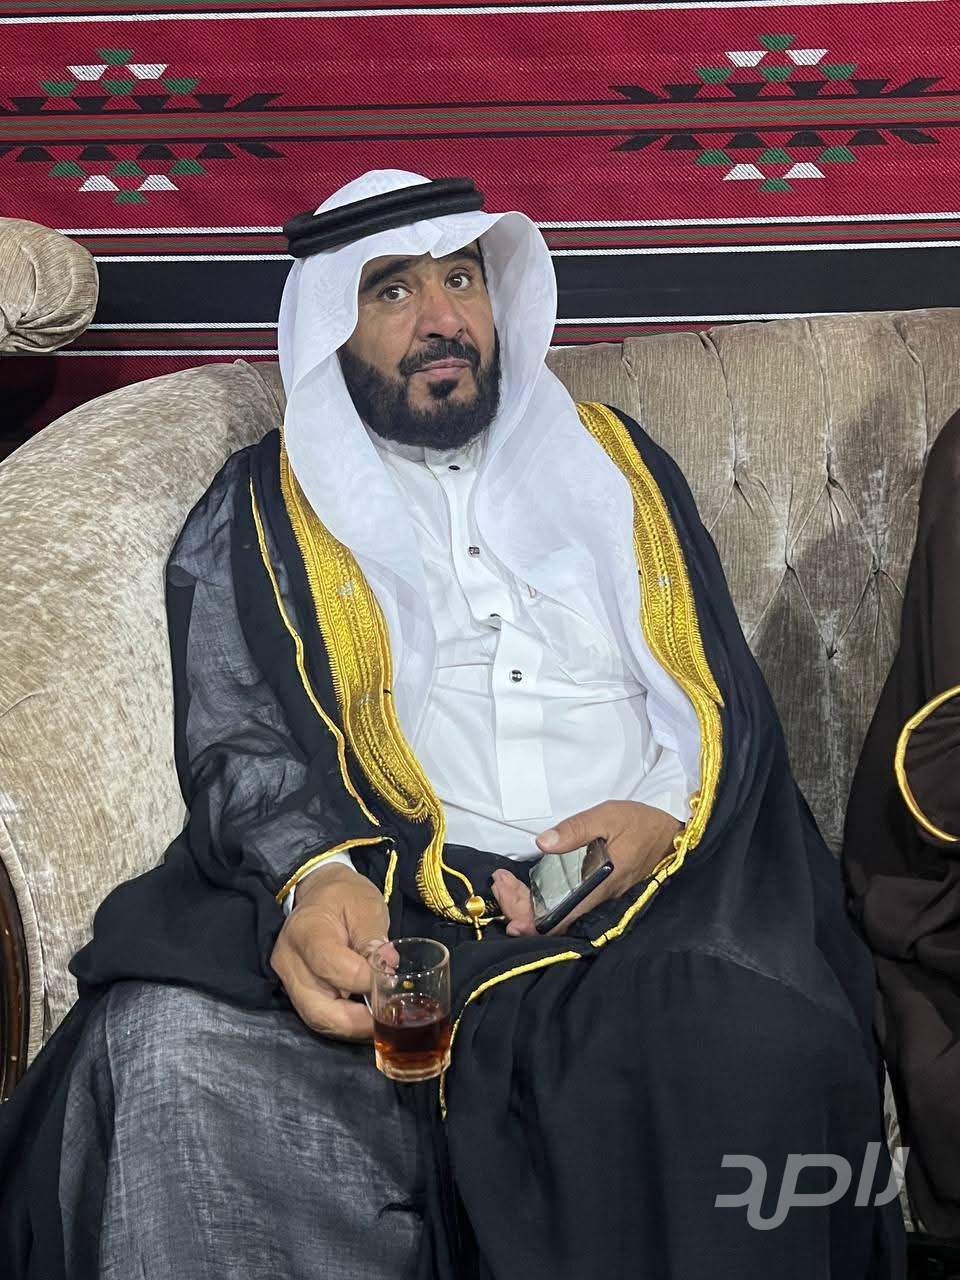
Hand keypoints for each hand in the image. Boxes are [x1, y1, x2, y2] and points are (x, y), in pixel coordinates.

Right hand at [271, 864, 388, 1039]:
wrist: (318, 894)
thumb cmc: (343, 897)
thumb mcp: (365, 905)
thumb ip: (374, 938)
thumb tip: (387, 967)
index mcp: (306, 930)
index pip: (330, 966)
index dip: (362, 979)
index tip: (389, 979)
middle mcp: (289, 960)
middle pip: (317, 1008)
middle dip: (355, 1022)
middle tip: (386, 1018)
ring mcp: (288, 979)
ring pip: (317, 1019)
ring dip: (351, 1026)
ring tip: (379, 1019)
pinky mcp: (295, 991)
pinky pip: (319, 1016)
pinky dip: (344, 1021)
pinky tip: (365, 1016)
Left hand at [492, 800, 682, 936]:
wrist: (671, 834)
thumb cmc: (639, 823)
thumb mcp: (608, 816)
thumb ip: (576, 829)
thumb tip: (542, 842)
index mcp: (599, 885)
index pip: (559, 916)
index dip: (530, 918)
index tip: (507, 899)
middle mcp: (597, 901)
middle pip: (552, 921)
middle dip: (519, 907)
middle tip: (499, 883)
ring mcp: (597, 900)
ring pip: (557, 915)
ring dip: (527, 905)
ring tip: (505, 884)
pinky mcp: (597, 894)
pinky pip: (565, 907)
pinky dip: (541, 901)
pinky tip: (526, 888)